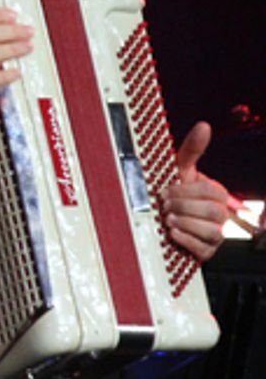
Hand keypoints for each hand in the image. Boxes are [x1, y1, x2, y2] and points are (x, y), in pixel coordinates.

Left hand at [164, 120, 228, 260]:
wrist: (159, 224)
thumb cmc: (172, 196)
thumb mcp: (180, 172)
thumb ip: (192, 150)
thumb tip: (203, 126)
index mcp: (215, 194)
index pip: (211, 191)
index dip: (187, 191)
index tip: (166, 191)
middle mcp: (219, 214)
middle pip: (213, 211)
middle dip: (184, 207)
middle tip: (165, 205)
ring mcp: (215, 234)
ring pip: (212, 230)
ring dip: (186, 224)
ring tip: (168, 219)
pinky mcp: (206, 252)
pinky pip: (204, 249)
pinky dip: (186, 240)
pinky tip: (172, 233)